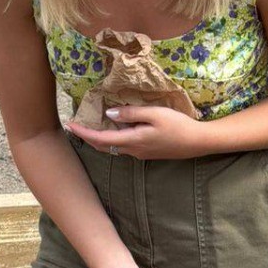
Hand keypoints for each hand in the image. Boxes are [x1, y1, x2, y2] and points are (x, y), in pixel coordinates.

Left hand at [69, 104, 207, 160]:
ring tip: (89, 127)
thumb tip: (109, 114)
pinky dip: (112, 139)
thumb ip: (131, 113)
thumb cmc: (178, 125)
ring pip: (113, 148)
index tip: (70, 125)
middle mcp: (133, 151)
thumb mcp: (154, 114)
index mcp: (133, 141)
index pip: (101, 139)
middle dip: (87, 137)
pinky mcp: (146, 152)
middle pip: (103, 147)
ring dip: (99, 139)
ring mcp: (140, 154)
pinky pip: (123, 146)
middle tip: (75, 126)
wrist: (197, 142)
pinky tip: (113, 129)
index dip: (84, 133)